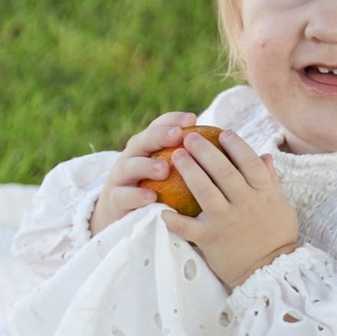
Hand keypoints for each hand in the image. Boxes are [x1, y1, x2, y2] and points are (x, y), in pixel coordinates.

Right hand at [88, 111, 203, 236]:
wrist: (125, 216)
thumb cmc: (158, 191)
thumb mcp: (171, 173)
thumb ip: (188, 160)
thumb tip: (222, 143)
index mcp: (146, 147)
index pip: (158, 126)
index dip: (173, 120)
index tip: (192, 118)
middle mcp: (131, 157)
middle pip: (141, 140)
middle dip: (159, 135)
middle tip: (178, 135)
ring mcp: (120, 177)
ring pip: (128, 166)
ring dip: (146, 166)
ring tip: (164, 169)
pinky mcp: (114, 200)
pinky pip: (123, 196)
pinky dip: (136, 196)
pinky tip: (151, 197)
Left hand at [162, 128, 299, 287]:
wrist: (271, 273)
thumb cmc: (277, 237)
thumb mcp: (281, 207)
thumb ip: (271, 181)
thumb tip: (266, 155)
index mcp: (264, 194)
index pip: (250, 163)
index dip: (237, 146)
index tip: (223, 132)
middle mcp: (245, 204)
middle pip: (223, 172)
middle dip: (205, 151)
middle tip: (189, 137)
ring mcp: (227, 222)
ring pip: (205, 192)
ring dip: (189, 172)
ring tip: (175, 155)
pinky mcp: (212, 240)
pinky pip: (189, 228)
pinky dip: (174, 219)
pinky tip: (161, 209)